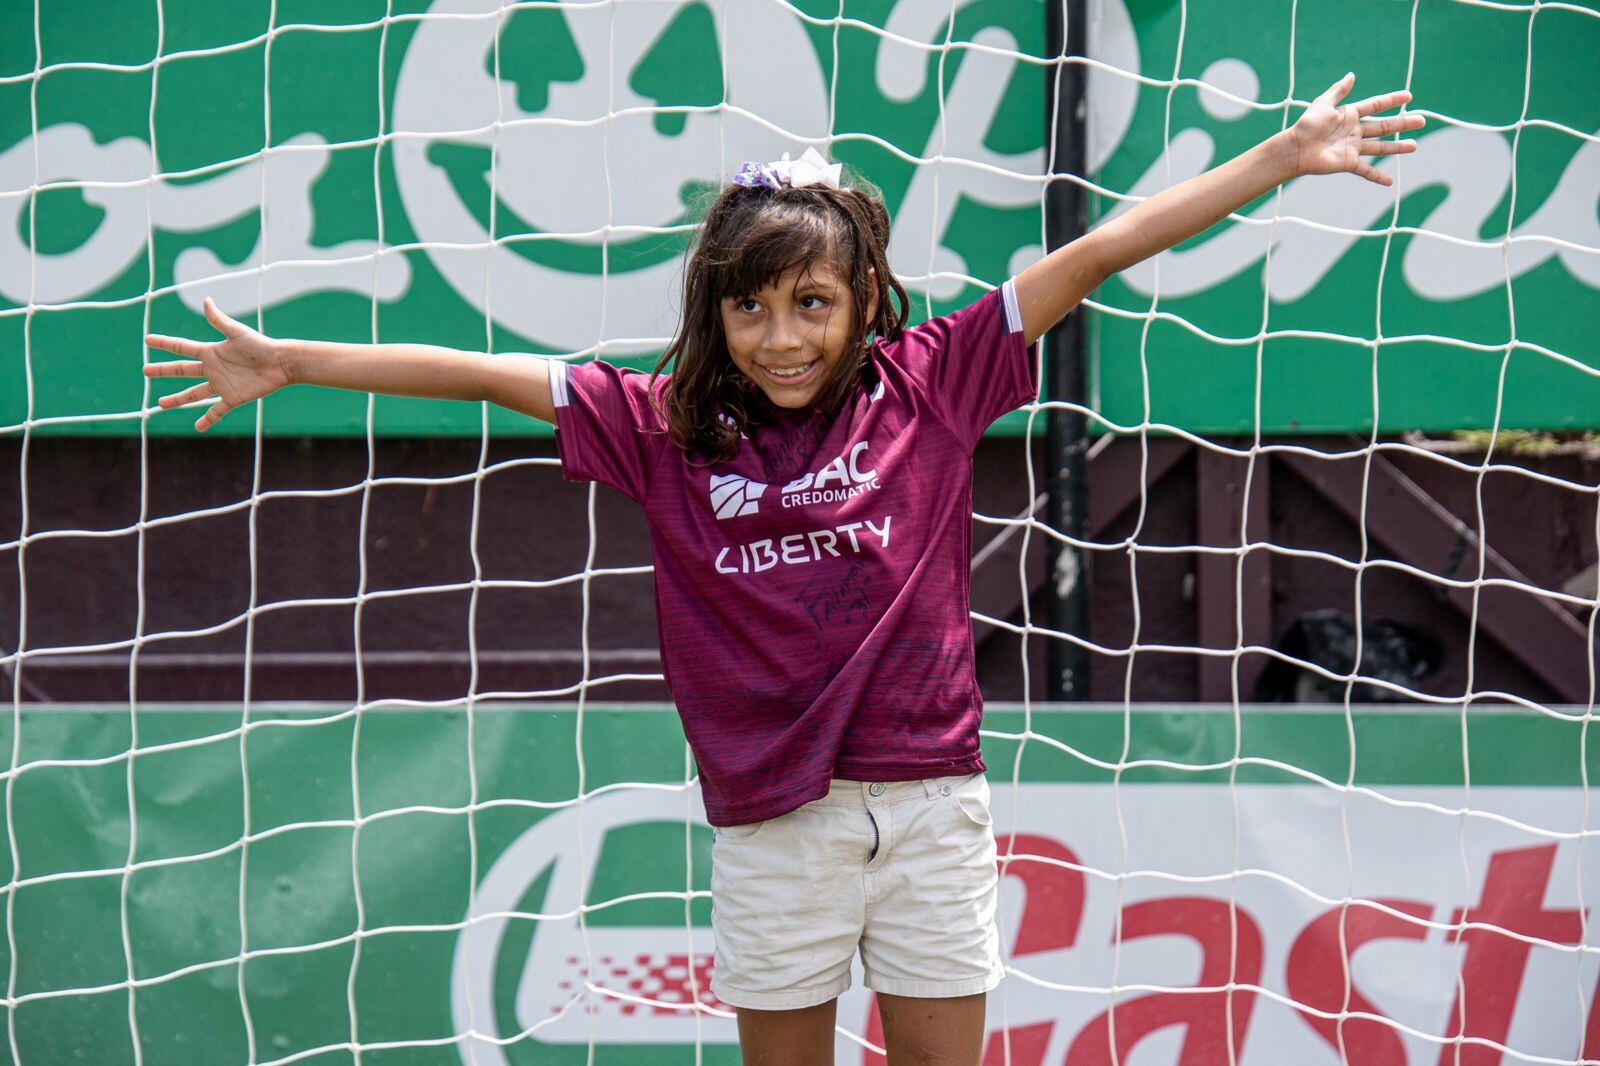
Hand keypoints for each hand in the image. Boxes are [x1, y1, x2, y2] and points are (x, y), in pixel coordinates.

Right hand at [143, 297, 292, 430]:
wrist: (280, 363)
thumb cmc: (260, 346)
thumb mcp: (237, 333)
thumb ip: (219, 320)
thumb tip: (206, 300)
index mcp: (211, 352)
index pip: (181, 347)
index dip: (164, 344)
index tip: (147, 340)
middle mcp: (212, 368)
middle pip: (182, 370)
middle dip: (163, 371)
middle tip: (145, 371)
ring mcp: (221, 384)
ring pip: (194, 393)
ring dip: (178, 399)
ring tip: (161, 404)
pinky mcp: (233, 398)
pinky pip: (217, 411)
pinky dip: (208, 419)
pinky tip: (198, 427)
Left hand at [1289, 73, 1424, 186]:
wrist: (1296, 148)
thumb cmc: (1307, 125)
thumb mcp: (1323, 104)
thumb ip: (1338, 91)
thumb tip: (1351, 75)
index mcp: (1350, 115)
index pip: (1375, 106)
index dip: (1391, 100)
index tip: (1408, 96)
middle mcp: (1354, 131)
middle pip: (1383, 127)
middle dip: (1403, 124)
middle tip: (1421, 121)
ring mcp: (1353, 148)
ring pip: (1380, 147)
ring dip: (1397, 147)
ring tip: (1414, 146)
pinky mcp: (1347, 163)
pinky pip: (1365, 170)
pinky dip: (1377, 176)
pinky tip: (1390, 182)